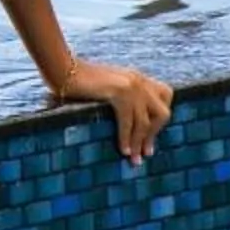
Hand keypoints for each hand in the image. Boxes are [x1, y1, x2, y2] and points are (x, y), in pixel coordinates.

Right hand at [52, 57, 172, 165]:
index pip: (166, 95)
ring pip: (145, 122)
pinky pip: (128, 122)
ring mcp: (131, 85)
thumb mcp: (109, 86)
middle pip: (162, 112)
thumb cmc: (79, 81)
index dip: (160, 117)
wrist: (64, 69)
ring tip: (134, 159)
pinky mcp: (119, 92)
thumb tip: (132, 125)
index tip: (151, 135)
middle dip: (154, 134)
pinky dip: (126, 139)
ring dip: (140, 143)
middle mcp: (139, 80)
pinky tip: (123, 150)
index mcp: (138, 77)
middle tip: (146, 153)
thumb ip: (123, 97)